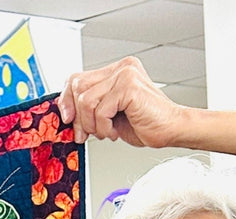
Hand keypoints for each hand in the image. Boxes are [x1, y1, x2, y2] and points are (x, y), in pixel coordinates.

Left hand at [57, 57, 188, 147]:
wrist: (170, 130)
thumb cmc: (143, 123)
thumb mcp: (108, 113)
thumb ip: (90, 106)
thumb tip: (66, 112)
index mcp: (116, 70)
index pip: (77, 78)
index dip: (66, 100)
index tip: (67, 118)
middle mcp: (122, 68)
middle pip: (78, 87)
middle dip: (78, 116)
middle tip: (86, 133)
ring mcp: (126, 75)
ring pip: (86, 100)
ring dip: (92, 124)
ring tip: (107, 131)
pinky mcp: (129, 87)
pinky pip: (100, 110)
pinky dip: (103, 127)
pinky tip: (115, 130)